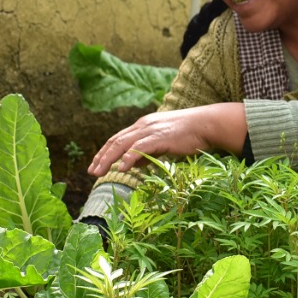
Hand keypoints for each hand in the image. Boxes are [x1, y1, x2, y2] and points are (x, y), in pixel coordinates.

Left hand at [88, 103, 245, 175]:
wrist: (206, 124)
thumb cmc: (188, 134)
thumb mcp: (164, 142)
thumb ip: (149, 151)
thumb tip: (136, 164)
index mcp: (143, 125)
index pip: (118, 138)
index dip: (104, 151)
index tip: (96, 164)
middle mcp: (143, 126)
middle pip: (115, 141)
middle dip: (101, 156)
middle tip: (91, 172)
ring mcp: (151, 130)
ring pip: (122, 144)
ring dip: (108, 159)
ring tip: (99, 173)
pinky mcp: (160, 137)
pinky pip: (139, 148)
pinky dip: (128, 158)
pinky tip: (121, 168)